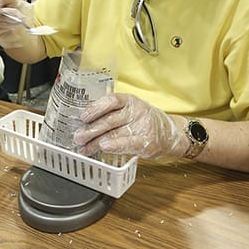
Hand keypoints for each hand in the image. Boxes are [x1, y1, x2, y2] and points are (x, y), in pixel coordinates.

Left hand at [73, 93, 187, 161]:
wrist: (172, 134)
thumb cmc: (145, 121)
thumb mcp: (131, 110)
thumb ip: (113, 113)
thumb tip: (86, 122)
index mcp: (130, 101)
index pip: (111, 100)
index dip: (96, 107)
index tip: (83, 116)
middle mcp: (136, 112)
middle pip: (109, 120)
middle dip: (90, 130)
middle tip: (77, 137)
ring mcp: (142, 127)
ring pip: (114, 134)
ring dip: (95, 143)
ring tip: (83, 148)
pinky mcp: (146, 143)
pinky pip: (128, 143)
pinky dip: (114, 146)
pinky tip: (103, 148)